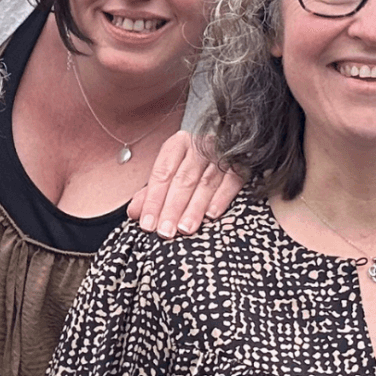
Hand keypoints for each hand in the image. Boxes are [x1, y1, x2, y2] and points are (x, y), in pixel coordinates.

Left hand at [127, 130, 244, 237]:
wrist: (233, 146)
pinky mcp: (241, 165)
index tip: (147, 223)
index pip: (162, 173)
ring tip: (184, 229)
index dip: (153, 199)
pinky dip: (221, 198)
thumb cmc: (194, 167)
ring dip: (194, 208)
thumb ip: (151, 193)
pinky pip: (231, 182)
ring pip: (205, 182)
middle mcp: (199, 145)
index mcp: (178, 144)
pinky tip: (211, 215)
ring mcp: (222, 154)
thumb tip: (134, 212)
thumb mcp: (171, 175)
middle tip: (165, 231)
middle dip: (172, 207)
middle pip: (183, 179)